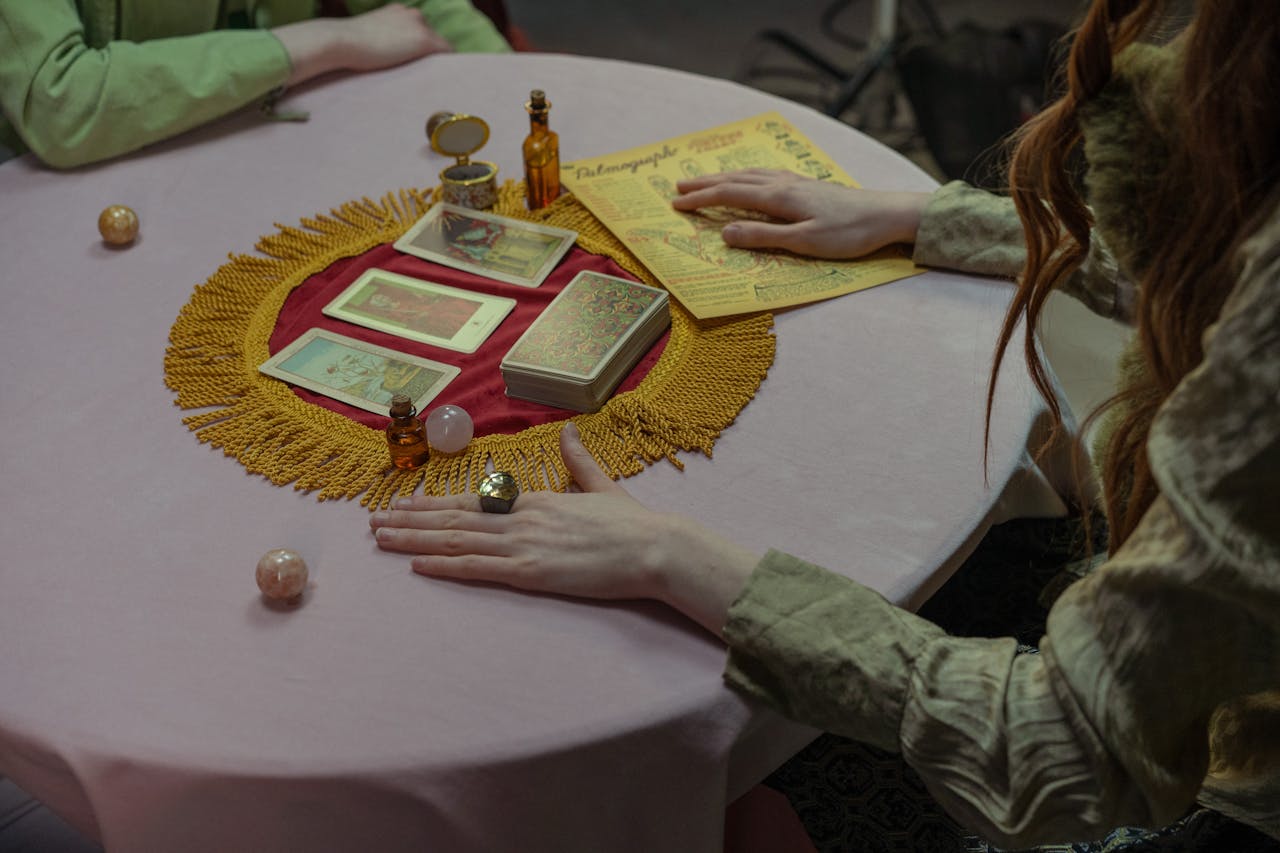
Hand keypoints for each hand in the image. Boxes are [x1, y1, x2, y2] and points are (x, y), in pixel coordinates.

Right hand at [276, 4, 450, 86]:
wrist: (341, 40)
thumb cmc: (346, 46)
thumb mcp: (367, 38)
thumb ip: (381, 42)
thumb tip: (383, 58)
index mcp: (397, 11)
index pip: (418, 30)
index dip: (418, 51)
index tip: (416, 67)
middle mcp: (411, 13)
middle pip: (433, 38)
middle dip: (429, 56)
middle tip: (423, 76)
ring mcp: (419, 26)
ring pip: (441, 47)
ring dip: (436, 61)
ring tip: (429, 80)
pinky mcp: (424, 40)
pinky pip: (447, 54)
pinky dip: (446, 66)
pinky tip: (439, 79)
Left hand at [368, 424, 759, 635]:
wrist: (655, 547)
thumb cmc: (633, 524)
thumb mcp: (601, 485)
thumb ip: (579, 460)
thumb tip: (569, 430)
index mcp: (535, 501)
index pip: (474, 501)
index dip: (434, 503)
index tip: (405, 504)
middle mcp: (521, 520)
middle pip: (454, 519)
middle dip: (410, 521)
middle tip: (373, 521)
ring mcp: (524, 545)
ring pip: (456, 541)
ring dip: (415, 541)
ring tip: (381, 538)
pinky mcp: (531, 573)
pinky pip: (479, 569)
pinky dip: (445, 567)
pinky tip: (418, 566)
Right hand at [672, 169, 928, 259]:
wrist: (887, 214)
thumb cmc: (849, 233)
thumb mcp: (804, 242)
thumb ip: (763, 237)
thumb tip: (725, 233)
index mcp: (778, 198)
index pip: (729, 195)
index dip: (701, 200)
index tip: (676, 204)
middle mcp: (783, 184)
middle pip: (735, 180)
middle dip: (704, 184)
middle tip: (678, 187)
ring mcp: (795, 182)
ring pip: (749, 175)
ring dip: (723, 178)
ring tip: (703, 180)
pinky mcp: (807, 185)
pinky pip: (765, 175)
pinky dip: (746, 175)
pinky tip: (748, 177)